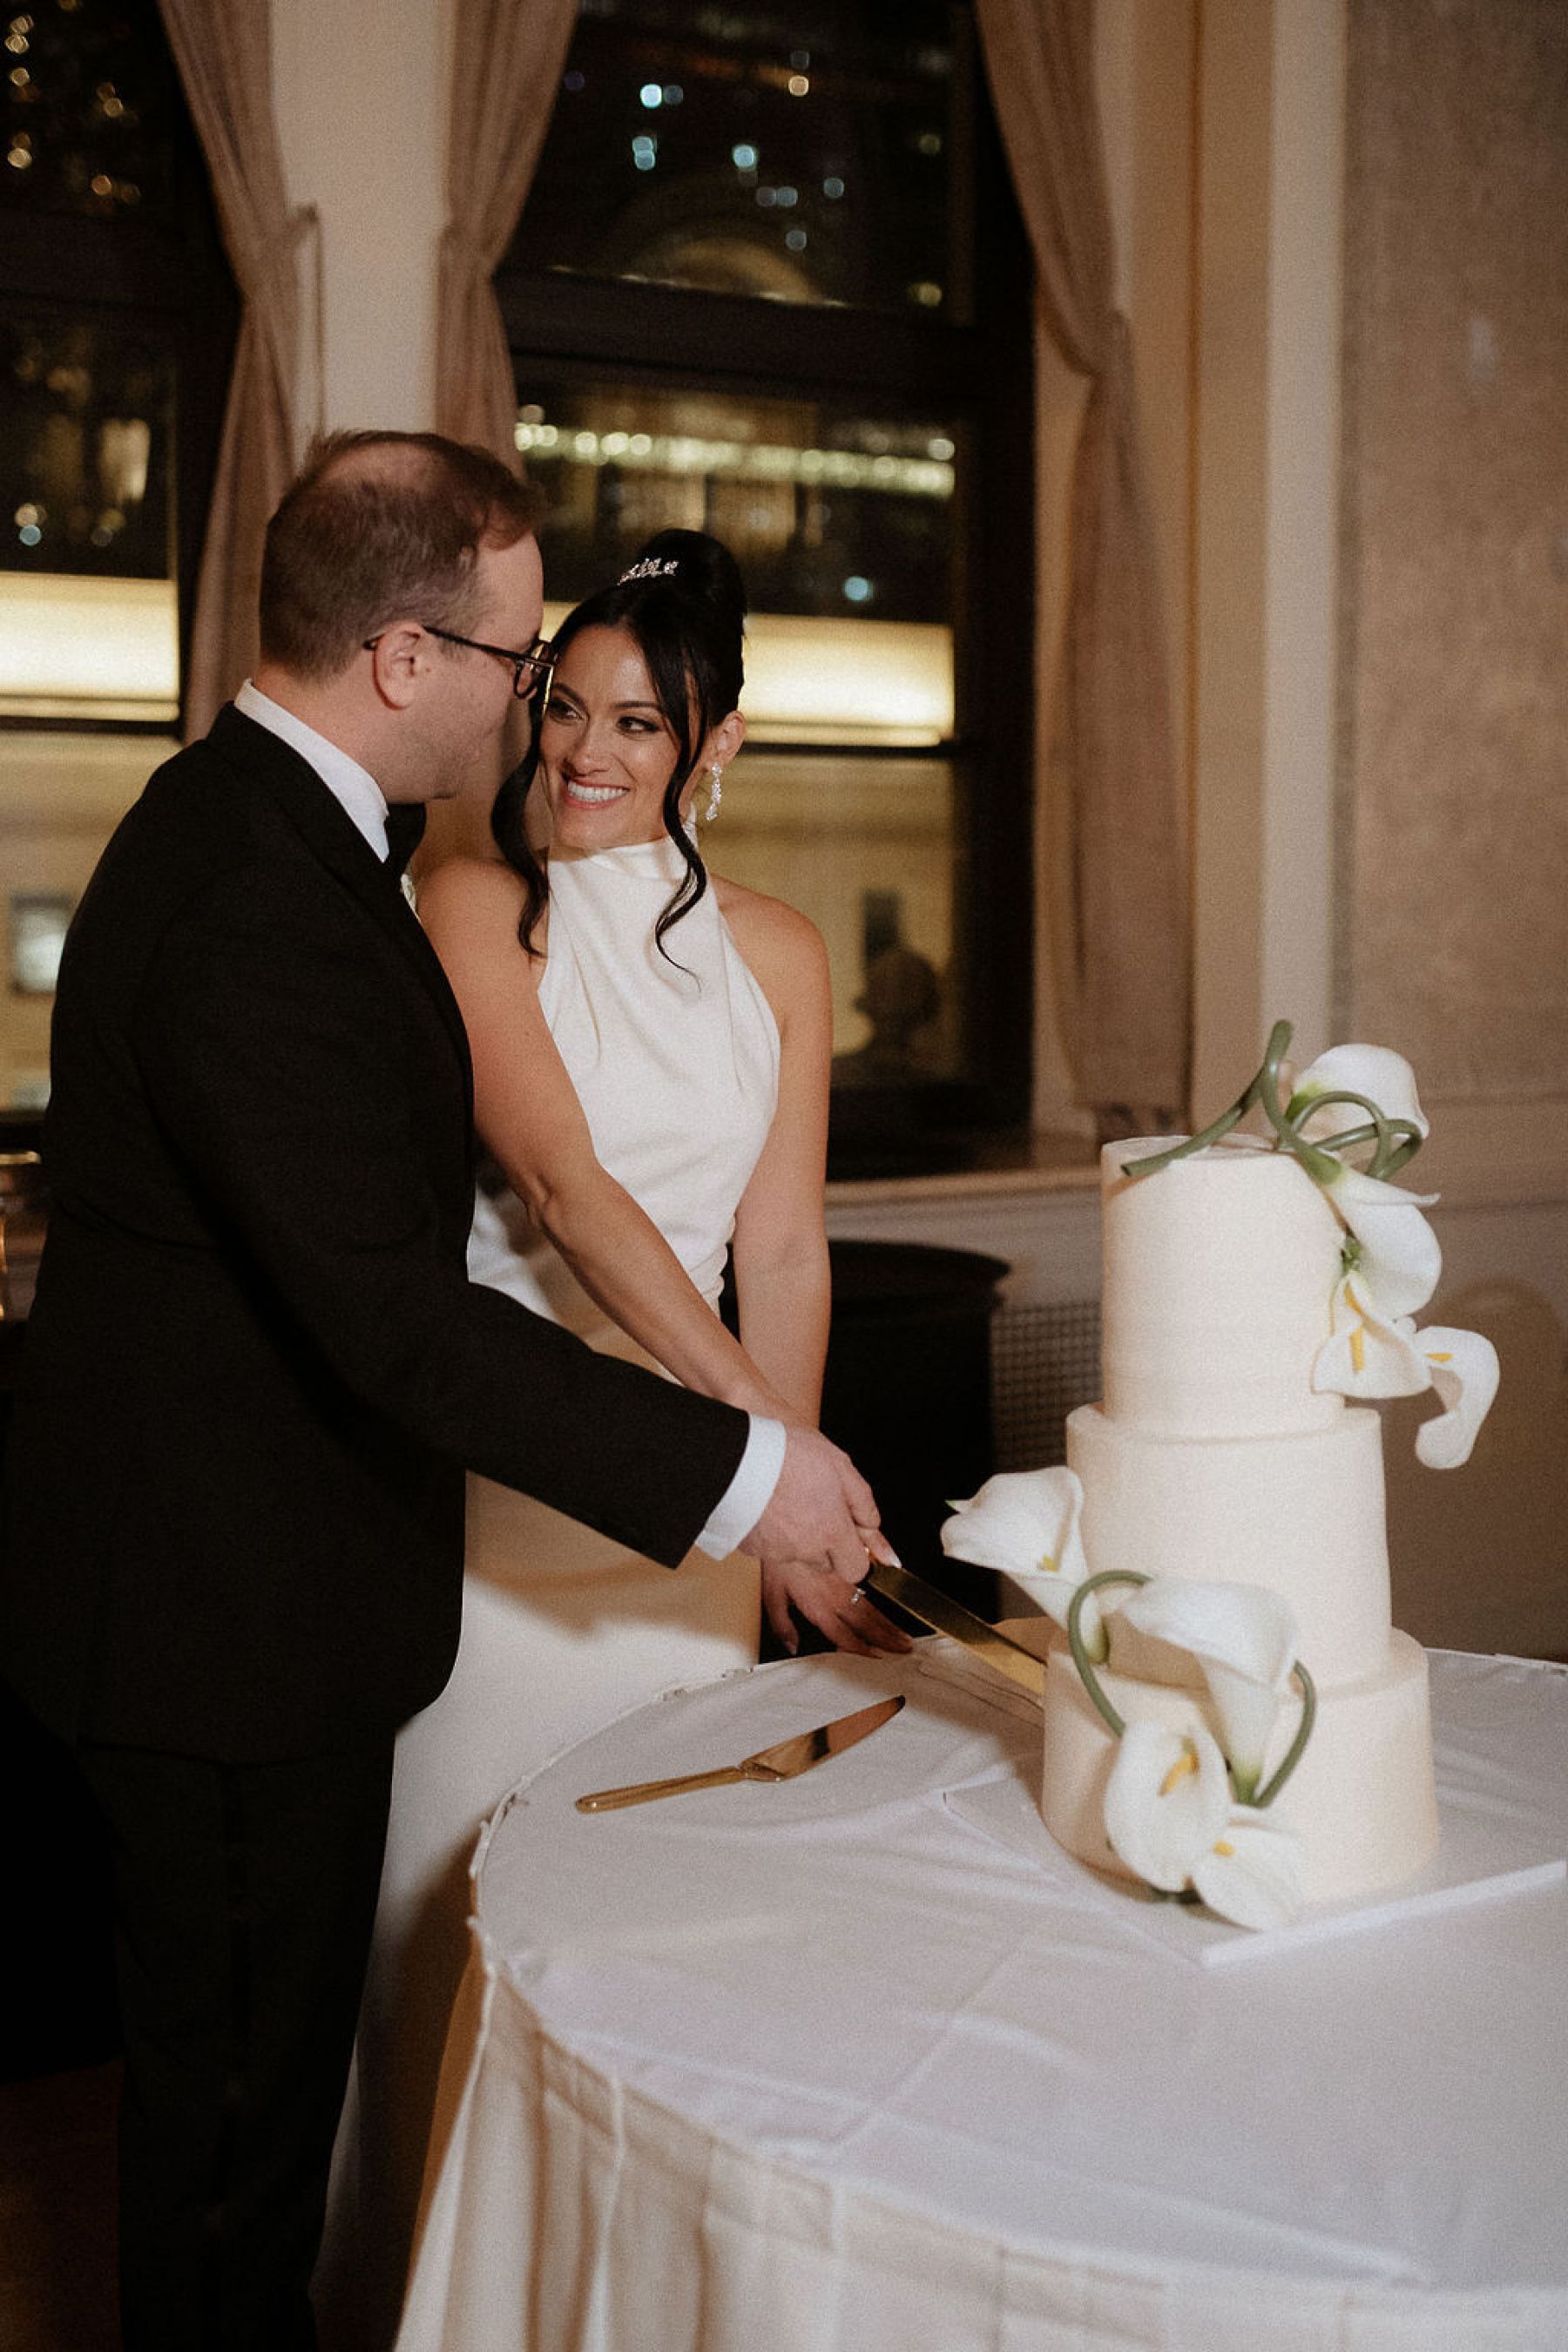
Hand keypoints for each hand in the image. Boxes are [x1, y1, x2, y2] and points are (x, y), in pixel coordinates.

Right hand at [742, 1425, 899, 1587]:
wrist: (738, 1456)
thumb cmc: (788, 1455)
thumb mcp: (840, 1466)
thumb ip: (863, 1502)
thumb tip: (875, 1530)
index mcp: (832, 1532)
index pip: (856, 1570)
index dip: (854, 1554)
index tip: (849, 1537)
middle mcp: (806, 1549)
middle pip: (826, 1563)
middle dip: (826, 1543)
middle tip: (815, 1509)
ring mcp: (776, 1551)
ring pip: (797, 1554)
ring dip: (798, 1536)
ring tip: (788, 1501)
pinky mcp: (751, 1548)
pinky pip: (770, 1547)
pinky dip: (772, 1533)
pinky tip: (768, 1506)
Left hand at [760, 1559, 912, 1658]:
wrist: (786, 1520)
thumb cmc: (778, 1557)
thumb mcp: (770, 1594)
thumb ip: (782, 1625)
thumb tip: (792, 1646)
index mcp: (818, 1606)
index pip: (843, 1635)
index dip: (861, 1649)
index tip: (877, 1658)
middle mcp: (836, 1594)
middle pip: (866, 1622)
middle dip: (887, 1638)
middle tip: (905, 1649)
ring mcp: (845, 1579)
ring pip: (872, 1606)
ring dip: (890, 1623)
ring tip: (905, 1636)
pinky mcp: (850, 1563)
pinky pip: (872, 1585)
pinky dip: (885, 1599)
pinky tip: (893, 1607)